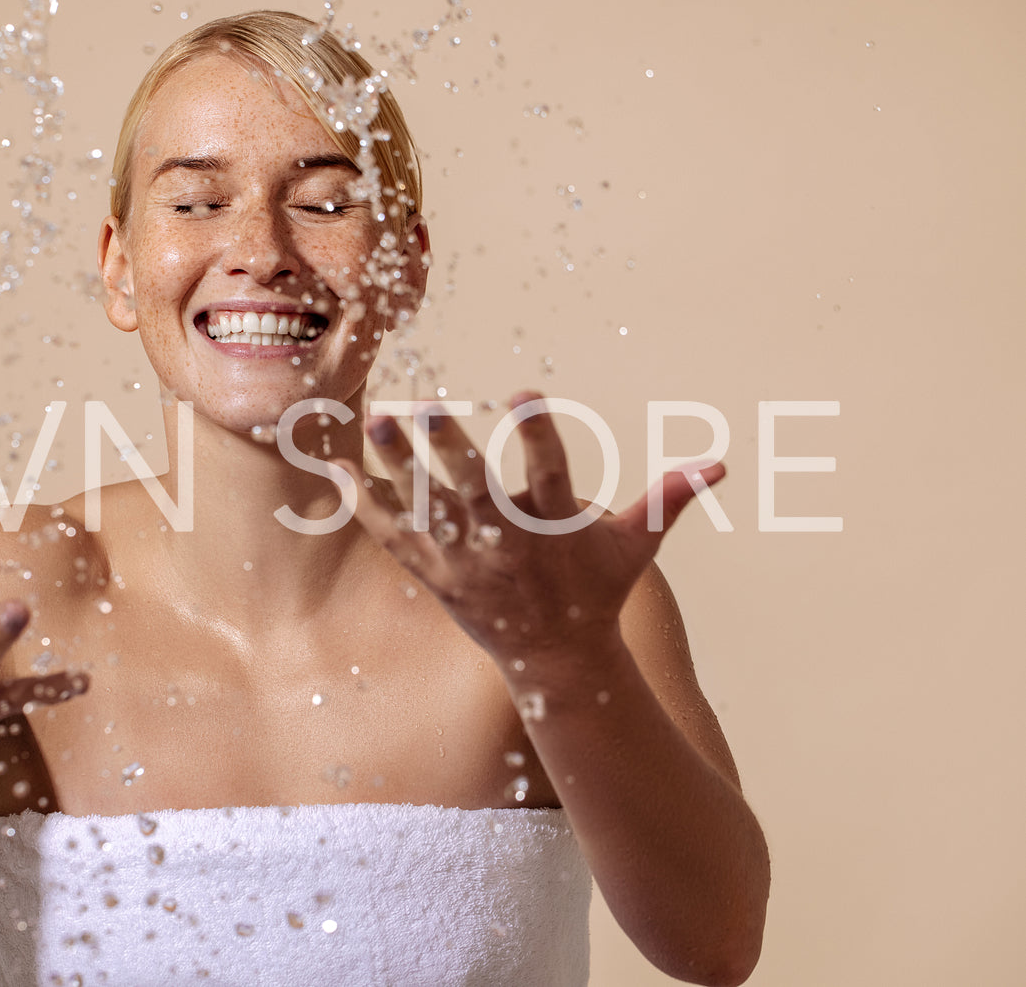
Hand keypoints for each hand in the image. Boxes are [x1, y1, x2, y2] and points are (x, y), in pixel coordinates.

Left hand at [339, 392, 722, 669]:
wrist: (559, 662)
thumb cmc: (596, 594)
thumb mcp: (634, 547)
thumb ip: (667, 499)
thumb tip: (719, 464)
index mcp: (553, 527)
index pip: (548, 473)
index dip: (539, 433)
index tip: (525, 393)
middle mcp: (505, 543)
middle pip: (473, 491)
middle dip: (450, 451)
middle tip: (428, 407)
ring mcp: (465, 561)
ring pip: (425, 508)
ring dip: (397, 466)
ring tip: (375, 420)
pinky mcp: (436, 574)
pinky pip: (394, 537)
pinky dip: (365, 505)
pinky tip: (338, 469)